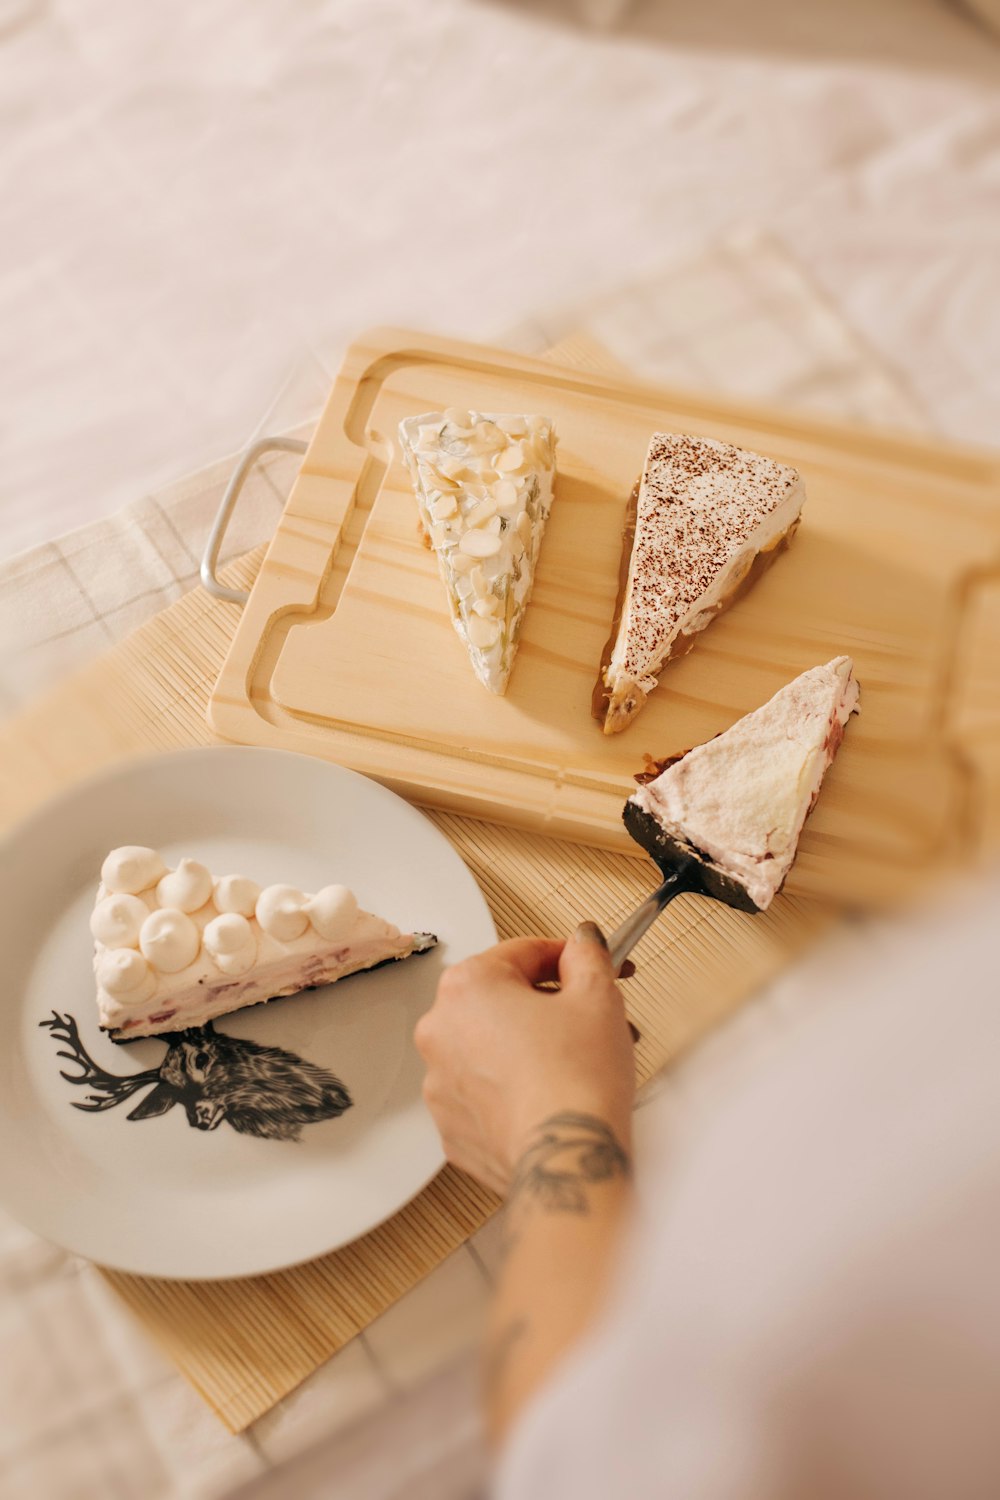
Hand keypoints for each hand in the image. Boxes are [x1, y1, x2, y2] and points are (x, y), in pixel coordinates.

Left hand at [414, 924, 635, 1196]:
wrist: (568, 1161)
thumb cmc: (576, 1081)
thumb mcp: (597, 996)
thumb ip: (587, 956)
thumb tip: (582, 942)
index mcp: (467, 986)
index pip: (524, 952)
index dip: (571, 957)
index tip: (595, 965)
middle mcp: (440, 1030)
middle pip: (505, 1000)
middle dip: (553, 1007)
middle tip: (594, 1020)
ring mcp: (440, 1083)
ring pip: (493, 1048)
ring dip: (533, 1047)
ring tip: (581, 1064)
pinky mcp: (452, 1127)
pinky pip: (486, 1093)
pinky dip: (515, 1090)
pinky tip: (553, 1097)